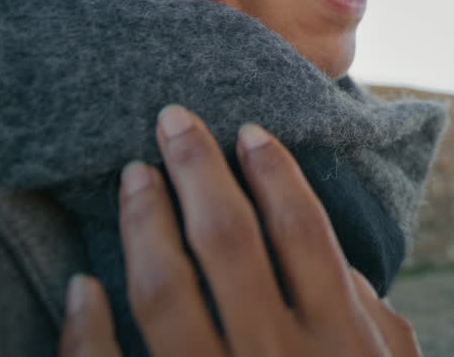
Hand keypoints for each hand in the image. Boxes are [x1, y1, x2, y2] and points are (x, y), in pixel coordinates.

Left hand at [57, 105, 420, 356]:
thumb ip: (370, 320)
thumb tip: (332, 258)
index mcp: (340, 342)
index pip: (302, 232)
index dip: (274, 173)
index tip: (247, 130)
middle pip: (230, 242)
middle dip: (198, 170)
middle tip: (171, 118)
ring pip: (165, 291)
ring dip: (144, 224)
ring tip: (133, 176)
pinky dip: (89, 328)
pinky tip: (82, 285)